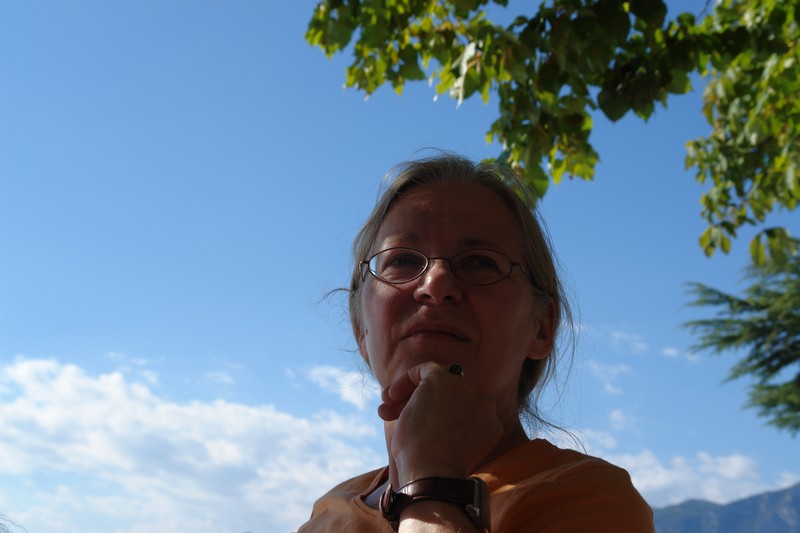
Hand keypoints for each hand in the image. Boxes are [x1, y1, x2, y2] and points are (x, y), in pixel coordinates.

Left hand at [378, 362, 503, 486]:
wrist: (433, 471)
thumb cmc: (432, 470)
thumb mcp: (443, 451)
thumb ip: (443, 431)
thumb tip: (423, 423)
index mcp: (489, 425)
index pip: (460, 411)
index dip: (434, 417)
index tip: (413, 429)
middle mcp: (484, 405)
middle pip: (448, 396)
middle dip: (418, 405)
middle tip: (392, 417)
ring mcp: (466, 389)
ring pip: (436, 383)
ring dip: (408, 395)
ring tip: (383, 411)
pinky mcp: (444, 378)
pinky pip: (425, 369)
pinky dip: (406, 380)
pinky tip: (390, 397)